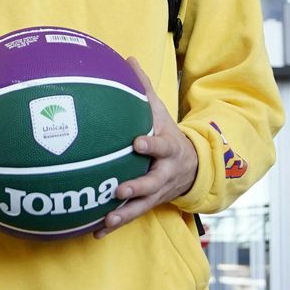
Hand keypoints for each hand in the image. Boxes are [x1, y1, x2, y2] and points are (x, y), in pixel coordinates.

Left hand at [95, 57, 198, 238]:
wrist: (193, 167)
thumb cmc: (167, 133)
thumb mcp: (160, 111)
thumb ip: (142, 87)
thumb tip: (127, 58)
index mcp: (167, 147)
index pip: (161, 146)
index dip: (151, 146)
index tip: (137, 143)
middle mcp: (164, 173)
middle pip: (153, 182)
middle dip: (138, 187)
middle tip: (119, 189)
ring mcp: (157, 192)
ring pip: (142, 206)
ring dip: (124, 213)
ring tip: (107, 219)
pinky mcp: (149, 205)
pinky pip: (131, 216)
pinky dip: (114, 225)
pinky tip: (96, 232)